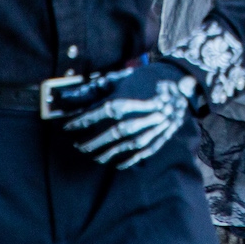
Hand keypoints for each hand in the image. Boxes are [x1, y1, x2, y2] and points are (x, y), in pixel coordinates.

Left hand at [60, 61, 197, 167]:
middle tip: (78, 146)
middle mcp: (130, 120)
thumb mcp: (119, 79)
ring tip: (94, 156)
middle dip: (89, 143)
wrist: (177, 84)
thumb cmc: (144, 79)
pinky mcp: (156, 139)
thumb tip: (67, 96)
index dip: (77, 123)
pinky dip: (126, 161)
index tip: (67, 127)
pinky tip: (116, 164)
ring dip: (105, 154)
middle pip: (105, 136)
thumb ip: (93, 89)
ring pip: (120, 148)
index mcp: (120, 103)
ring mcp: (144, 132)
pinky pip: (138, 155)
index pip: (91, 116)